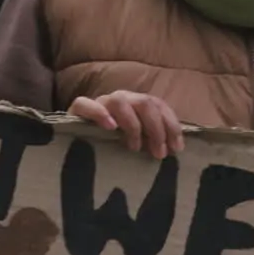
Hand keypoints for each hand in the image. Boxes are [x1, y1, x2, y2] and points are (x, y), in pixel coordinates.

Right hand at [68, 90, 183, 159]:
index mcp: (136, 105)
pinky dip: (99, 113)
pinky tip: (110, 127)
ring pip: (120, 101)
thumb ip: (153, 142)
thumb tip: (176, 149)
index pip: (158, 105)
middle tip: (159, 153)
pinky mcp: (76, 112)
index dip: (171, 124)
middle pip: (144, 102)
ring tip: (135, 147)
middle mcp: (120, 100)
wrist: (77, 153)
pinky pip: (84, 104)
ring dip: (133, 124)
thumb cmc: (113, 150)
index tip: (177, 148)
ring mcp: (99, 103)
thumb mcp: (138, 145)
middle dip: (156, 128)